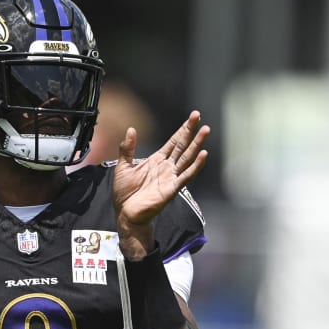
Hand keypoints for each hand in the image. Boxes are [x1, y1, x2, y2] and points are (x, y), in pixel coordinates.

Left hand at [113, 111, 209, 258]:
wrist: (126, 213)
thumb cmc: (125, 192)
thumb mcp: (123, 166)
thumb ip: (127, 149)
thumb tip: (131, 129)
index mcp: (157, 160)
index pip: (173, 141)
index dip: (182, 129)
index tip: (192, 117)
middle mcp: (167, 167)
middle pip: (182, 145)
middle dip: (190, 130)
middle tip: (198, 115)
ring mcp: (171, 177)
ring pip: (187, 157)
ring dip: (197, 144)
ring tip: (205, 130)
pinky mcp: (172, 188)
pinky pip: (186, 175)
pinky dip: (195, 166)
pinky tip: (203, 155)